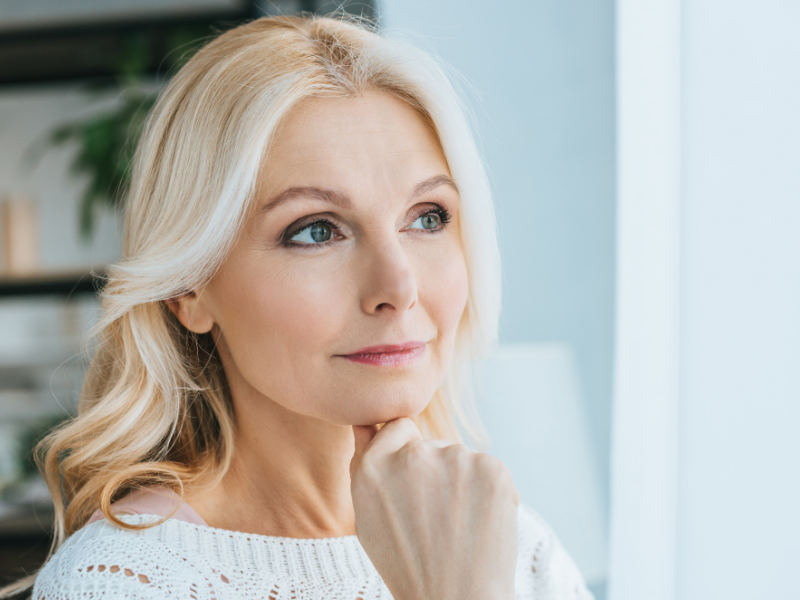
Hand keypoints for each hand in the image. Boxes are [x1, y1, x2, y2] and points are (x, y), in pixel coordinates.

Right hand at [350, 418, 519, 599]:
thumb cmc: (408, 564)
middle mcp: (413, 454)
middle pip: (432, 444)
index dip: (407, 455)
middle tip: (435, 518)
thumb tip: (364, 424)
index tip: (414, 485)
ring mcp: (455, 458)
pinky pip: (489, 470)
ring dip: (462, 482)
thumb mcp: (368, 517)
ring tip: (457, 526)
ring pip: (461, 459)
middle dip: (436, 472)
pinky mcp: (492, 468)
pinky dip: (489, 493)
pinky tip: (478, 524)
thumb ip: (364, 464)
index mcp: (374, 465)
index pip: (398, 428)